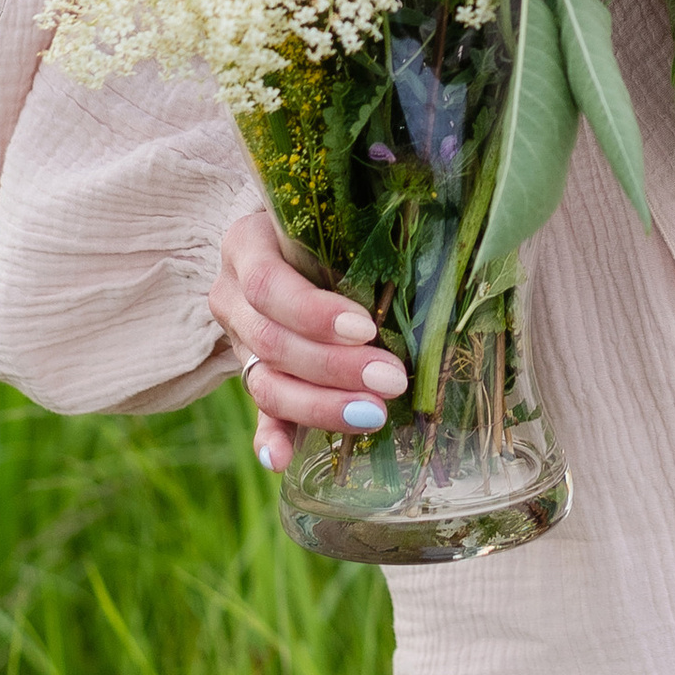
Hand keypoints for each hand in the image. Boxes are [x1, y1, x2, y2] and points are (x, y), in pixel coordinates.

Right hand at [208, 206, 408, 473]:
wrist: (284, 236)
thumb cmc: (326, 220)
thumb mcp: (334, 215)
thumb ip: (365, 231)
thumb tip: (443, 245)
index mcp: (247, 244)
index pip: (268, 284)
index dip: (312, 312)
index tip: (364, 329)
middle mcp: (231, 294)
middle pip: (271, 341)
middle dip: (332, 368)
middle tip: (391, 380)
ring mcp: (237, 340)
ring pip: (265, 382)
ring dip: (319, 405)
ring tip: (371, 415)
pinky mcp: (250, 375)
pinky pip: (259, 411)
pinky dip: (271, 436)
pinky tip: (283, 460)